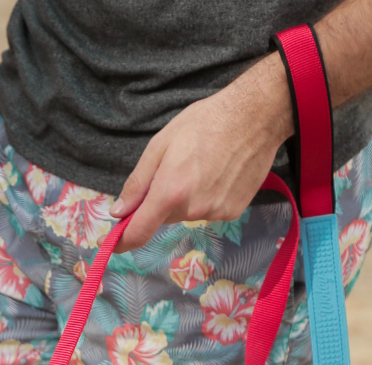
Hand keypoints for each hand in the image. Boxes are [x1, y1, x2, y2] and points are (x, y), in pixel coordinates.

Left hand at [108, 54, 294, 250]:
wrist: (256, 115)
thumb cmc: (205, 122)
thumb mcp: (161, 145)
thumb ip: (137, 183)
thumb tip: (119, 212)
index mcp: (170, 192)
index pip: (140, 231)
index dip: (124, 240)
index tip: (116, 242)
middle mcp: (192, 209)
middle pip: (164, 218)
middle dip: (162, 201)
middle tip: (177, 169)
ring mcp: (215, 213)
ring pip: (187, 214)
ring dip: (186, 198)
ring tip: (203, 166)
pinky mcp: (232, 211)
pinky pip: (208, 211)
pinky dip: (207, 198)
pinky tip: (219, 173)